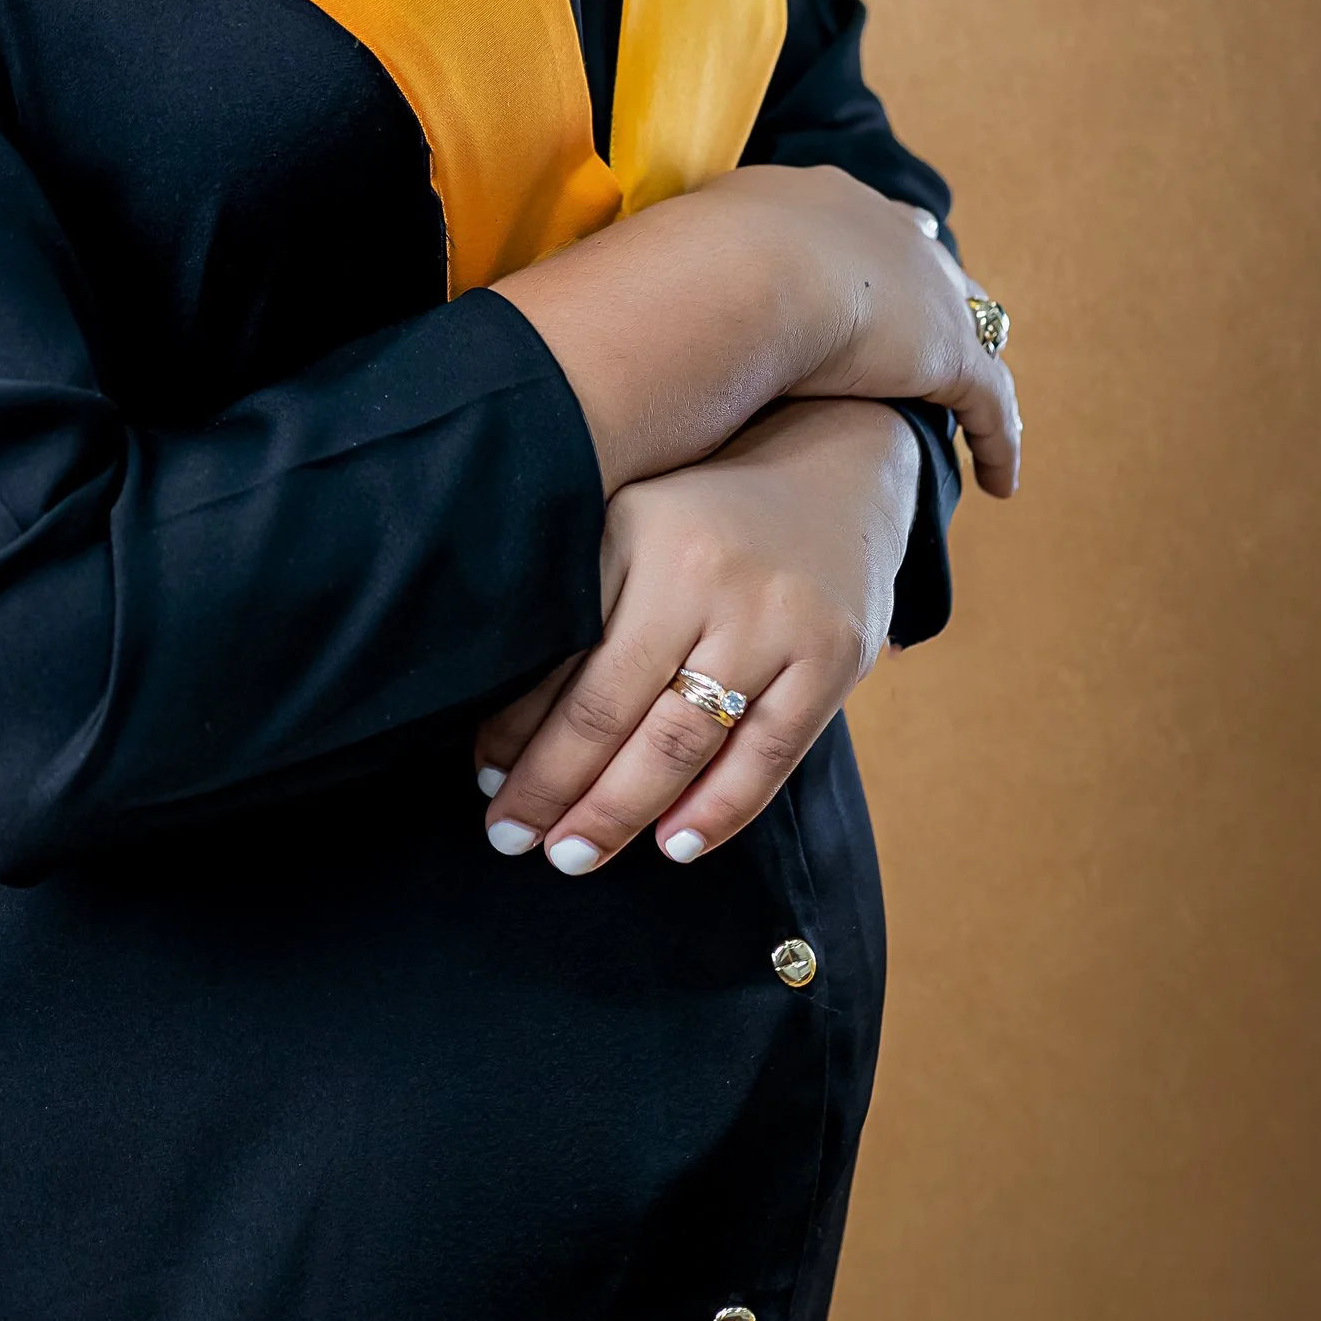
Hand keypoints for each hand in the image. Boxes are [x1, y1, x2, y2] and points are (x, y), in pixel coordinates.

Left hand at [468, 398, 917, 872]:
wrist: (836, 466)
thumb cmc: (702, 514)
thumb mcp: (631, 523)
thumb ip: (580, 602)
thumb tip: (503, 724)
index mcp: (637, 532)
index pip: (564, 657)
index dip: (518, 730)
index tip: (484, 780)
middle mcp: (705, 574)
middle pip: (613, 708)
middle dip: (555, 786)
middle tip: (510, 837)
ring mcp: (775, 619)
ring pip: (684, 741)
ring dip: (621, 812)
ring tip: (572, 854)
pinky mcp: (835, 657)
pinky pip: (770, 754)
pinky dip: (718, 810)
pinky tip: (672, 845)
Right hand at [496, 164, 1020, 498]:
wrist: (729, 279)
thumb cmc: (670, 278)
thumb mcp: (651, 270)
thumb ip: (629, 297)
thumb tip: (553, 329)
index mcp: (797, 197)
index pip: (838, 215)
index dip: (847, 249)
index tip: (848, 276)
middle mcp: (869, 223)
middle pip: (913, 253)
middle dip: (921, 287)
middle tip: (919, 328)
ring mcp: (916, 284)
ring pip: (961, 322)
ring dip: (961, 362)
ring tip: (964, 407)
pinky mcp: (945, 349)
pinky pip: (989, 401)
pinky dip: (998, 437)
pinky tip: (1002, 479)